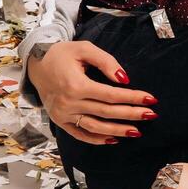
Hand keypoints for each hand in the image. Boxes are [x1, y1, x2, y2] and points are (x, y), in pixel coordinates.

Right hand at [29, 40, 156, 145]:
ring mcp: (63, 114)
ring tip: (136, 131)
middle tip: (151, 115)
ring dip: (117, 130)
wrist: (36, 64)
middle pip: (106, 112)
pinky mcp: (59, 121)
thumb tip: (124, 79)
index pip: (111, 95)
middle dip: (131, 114)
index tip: (151, 99)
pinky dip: (97, 139)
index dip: (132, 98)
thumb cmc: (62, 53)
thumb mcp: (85, 49)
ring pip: (95, 126)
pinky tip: (113, 139)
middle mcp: (69, 103)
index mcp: (76, 85)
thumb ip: (106, 62)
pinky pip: (80, 134)